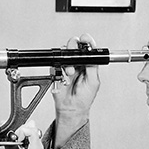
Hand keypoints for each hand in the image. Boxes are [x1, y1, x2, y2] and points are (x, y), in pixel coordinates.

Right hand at [5, 120, 59, 148]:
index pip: (30, 128)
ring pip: (32, 136)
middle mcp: (39, 148)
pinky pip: (32, 144)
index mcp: (35, 147)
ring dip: (23, 137)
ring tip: (15, 143)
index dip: (20, 131)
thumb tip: (8, 145)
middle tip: (13, 139)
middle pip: (32, 129)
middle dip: (21, 131)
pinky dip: (24, 143)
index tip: (14, 138)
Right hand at [52, 33, 100, 148]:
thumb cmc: (84, 98)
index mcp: (88, 64)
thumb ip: (93, 66)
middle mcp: (78, 63)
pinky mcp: (57, 72)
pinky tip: (63, 76)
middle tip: (74, 55)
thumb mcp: (93, 81)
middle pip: (74, 46)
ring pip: (64, 54)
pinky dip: (58, 69)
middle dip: (73, 48)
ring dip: (67, 61)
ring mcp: (67, 67)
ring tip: (70, 72)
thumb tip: (92, 54)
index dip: (86, 42)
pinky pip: (55, 64)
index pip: (87, 49)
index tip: (85, 39)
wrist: (72, 108)